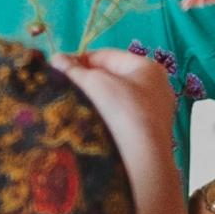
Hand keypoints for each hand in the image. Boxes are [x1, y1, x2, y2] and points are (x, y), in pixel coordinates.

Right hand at [50, 48, 176, 155]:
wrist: (144, 157)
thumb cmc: (123, 111)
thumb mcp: (95, 83)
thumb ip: (74, 70)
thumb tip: (56, 58)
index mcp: (148, 67)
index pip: (106, 56)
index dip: (79, 60)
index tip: (58, 69)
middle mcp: (158, 86)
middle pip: (114, 77)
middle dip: (88, 81)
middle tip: (64, 87)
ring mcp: (157, 111)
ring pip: (119, 98)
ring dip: (97, 100)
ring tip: (75, 106)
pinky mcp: (152, 133)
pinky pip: (126, 117)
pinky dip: (109, 117)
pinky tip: (93, 124)